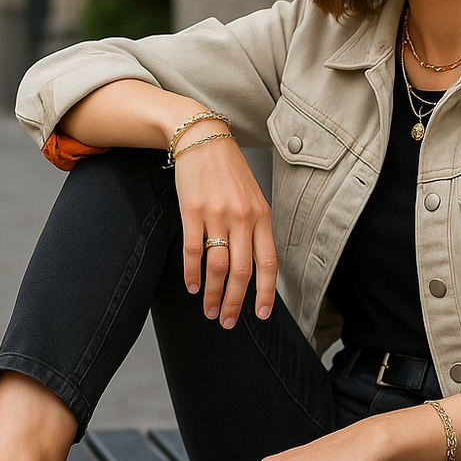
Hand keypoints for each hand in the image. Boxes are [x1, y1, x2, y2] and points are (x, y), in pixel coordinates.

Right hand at [173, 130, 276, 327]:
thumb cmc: (229, 172)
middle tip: (229, 322)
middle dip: (236, 303)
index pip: (268, 263)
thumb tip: (256, 266)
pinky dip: (192, 274)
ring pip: (217, 267)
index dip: (266, 292)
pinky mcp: (192, 212)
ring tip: (210, 310)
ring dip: (214, 295)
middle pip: (242, 272)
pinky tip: (193, 286)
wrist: (203, 139)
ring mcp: (217, 215)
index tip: (261, 314)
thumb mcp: (253, 198)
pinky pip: (192, 251)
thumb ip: (256, 229)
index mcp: (262, 216)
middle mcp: (242, 218)